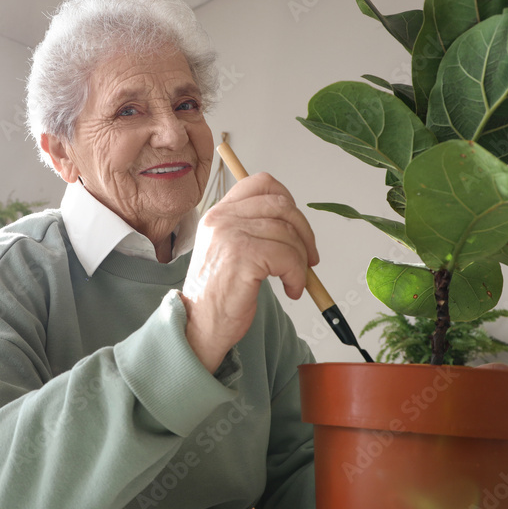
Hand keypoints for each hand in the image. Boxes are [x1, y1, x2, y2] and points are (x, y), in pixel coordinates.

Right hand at [182, 172, 318, 372]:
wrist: (199, 325)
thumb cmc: (216, 294)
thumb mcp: (227, 250)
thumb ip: (250, 229)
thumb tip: (293, 224)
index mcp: (218, 213)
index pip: (261, 183)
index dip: (287, 198)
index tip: (296, 224)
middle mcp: (222, 219)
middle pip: (281, 206)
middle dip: (304, 232)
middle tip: (308, 257)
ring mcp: (231, 235)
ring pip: (288, 234)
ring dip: (300, 261)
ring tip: (294, 280)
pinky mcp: (244, 256)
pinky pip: (288, 257)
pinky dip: (297, 276)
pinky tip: (290, 290)